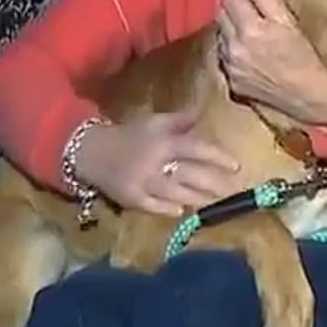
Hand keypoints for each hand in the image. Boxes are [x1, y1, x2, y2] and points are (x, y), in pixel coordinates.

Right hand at [75, 109, 239, 216]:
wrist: (90, 151)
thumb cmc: (128, 135)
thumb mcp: (153, 122)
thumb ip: (178, 121)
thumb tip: (202, 115)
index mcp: (163, 142)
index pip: (196, 149)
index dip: (218, 157)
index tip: (237, 166)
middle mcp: (156, 163)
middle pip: (191, 175)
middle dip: (214, 183)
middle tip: (231, 188)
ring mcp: (144, 183)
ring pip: (177, 194)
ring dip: (197, 198)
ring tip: (212, 200)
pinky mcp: (132, 198)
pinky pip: (154, 207)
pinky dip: (169, 210)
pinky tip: (182, 212)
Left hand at [217, 0, 326, 125]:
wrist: (310, 98)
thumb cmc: (307, 59)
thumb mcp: (290, 23)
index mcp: (250, 29)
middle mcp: (234, 48)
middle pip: (220, 15)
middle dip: (233, 10)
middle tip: (251, 13)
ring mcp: (231, 67)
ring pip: (220, 36)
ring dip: (230, 31)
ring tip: (251, 35)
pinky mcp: (231, 82)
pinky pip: (224, 58)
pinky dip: (232, 52)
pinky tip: (250, 56)